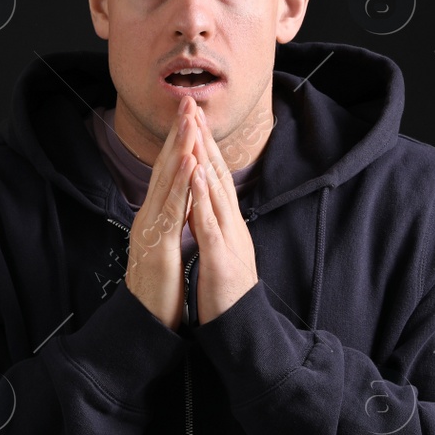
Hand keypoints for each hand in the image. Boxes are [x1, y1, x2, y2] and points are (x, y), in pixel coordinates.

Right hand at [124, 98, 198, 330]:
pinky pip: (171, 209)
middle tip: (188, 102)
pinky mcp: (158, 244)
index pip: (167, 173)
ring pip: (167, 182)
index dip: (178, 143)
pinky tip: (188, 164)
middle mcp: (149, 216)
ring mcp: (151, 228)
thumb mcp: (163, 246)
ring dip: (179, 150)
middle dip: (178, 134)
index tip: (190, 116)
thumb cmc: (157, 288)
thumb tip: (176, 201)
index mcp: (154, 216)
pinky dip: (180, 184)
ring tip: (190, 122)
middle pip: (164, 168)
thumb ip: (168, 221)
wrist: (143, 321)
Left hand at [187, 104, 258, 324]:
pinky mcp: (220, 256)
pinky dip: (202, 196)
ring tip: (194, 128)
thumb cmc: (227, 293)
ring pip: (216, 191)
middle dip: (204, 141)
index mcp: (227, 224)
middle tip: (194, 108)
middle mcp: (231, 224)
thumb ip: (214, 228)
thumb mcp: (220, 253)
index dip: (204, 149)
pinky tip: (195, 174)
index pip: (215, 179)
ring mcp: (228, 238)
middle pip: (218, 176)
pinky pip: (209, 222)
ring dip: (204, 158)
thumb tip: (207, 209)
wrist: (241, 326)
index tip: (193, 122)